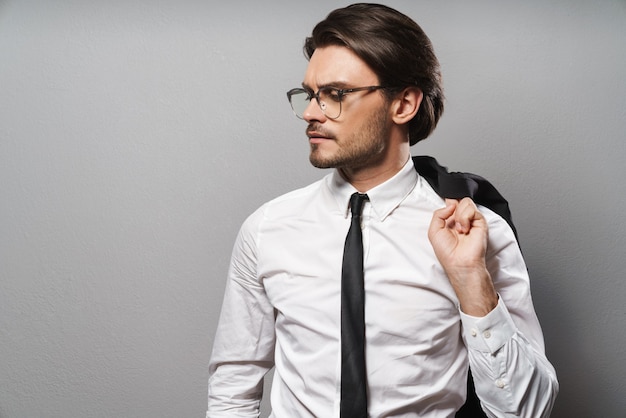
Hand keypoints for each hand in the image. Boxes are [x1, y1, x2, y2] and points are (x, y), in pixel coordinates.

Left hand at [428, 198, 497, 315]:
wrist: (459, 262)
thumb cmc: (447, 252)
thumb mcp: (433, 231)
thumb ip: (438, 213)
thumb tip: (451, 204)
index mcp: (450, 221)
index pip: (452, 203)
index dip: (449, 201)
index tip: (448, 205)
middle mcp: (461, 220)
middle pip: (459, 200)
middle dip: (454, 208)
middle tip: (453, 222)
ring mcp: (471, 220)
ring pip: (466, 202)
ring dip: (459, 214)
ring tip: (459, 229)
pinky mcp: (481, 223)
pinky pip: (473, 209)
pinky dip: (466, 217)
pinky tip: (465, 229)